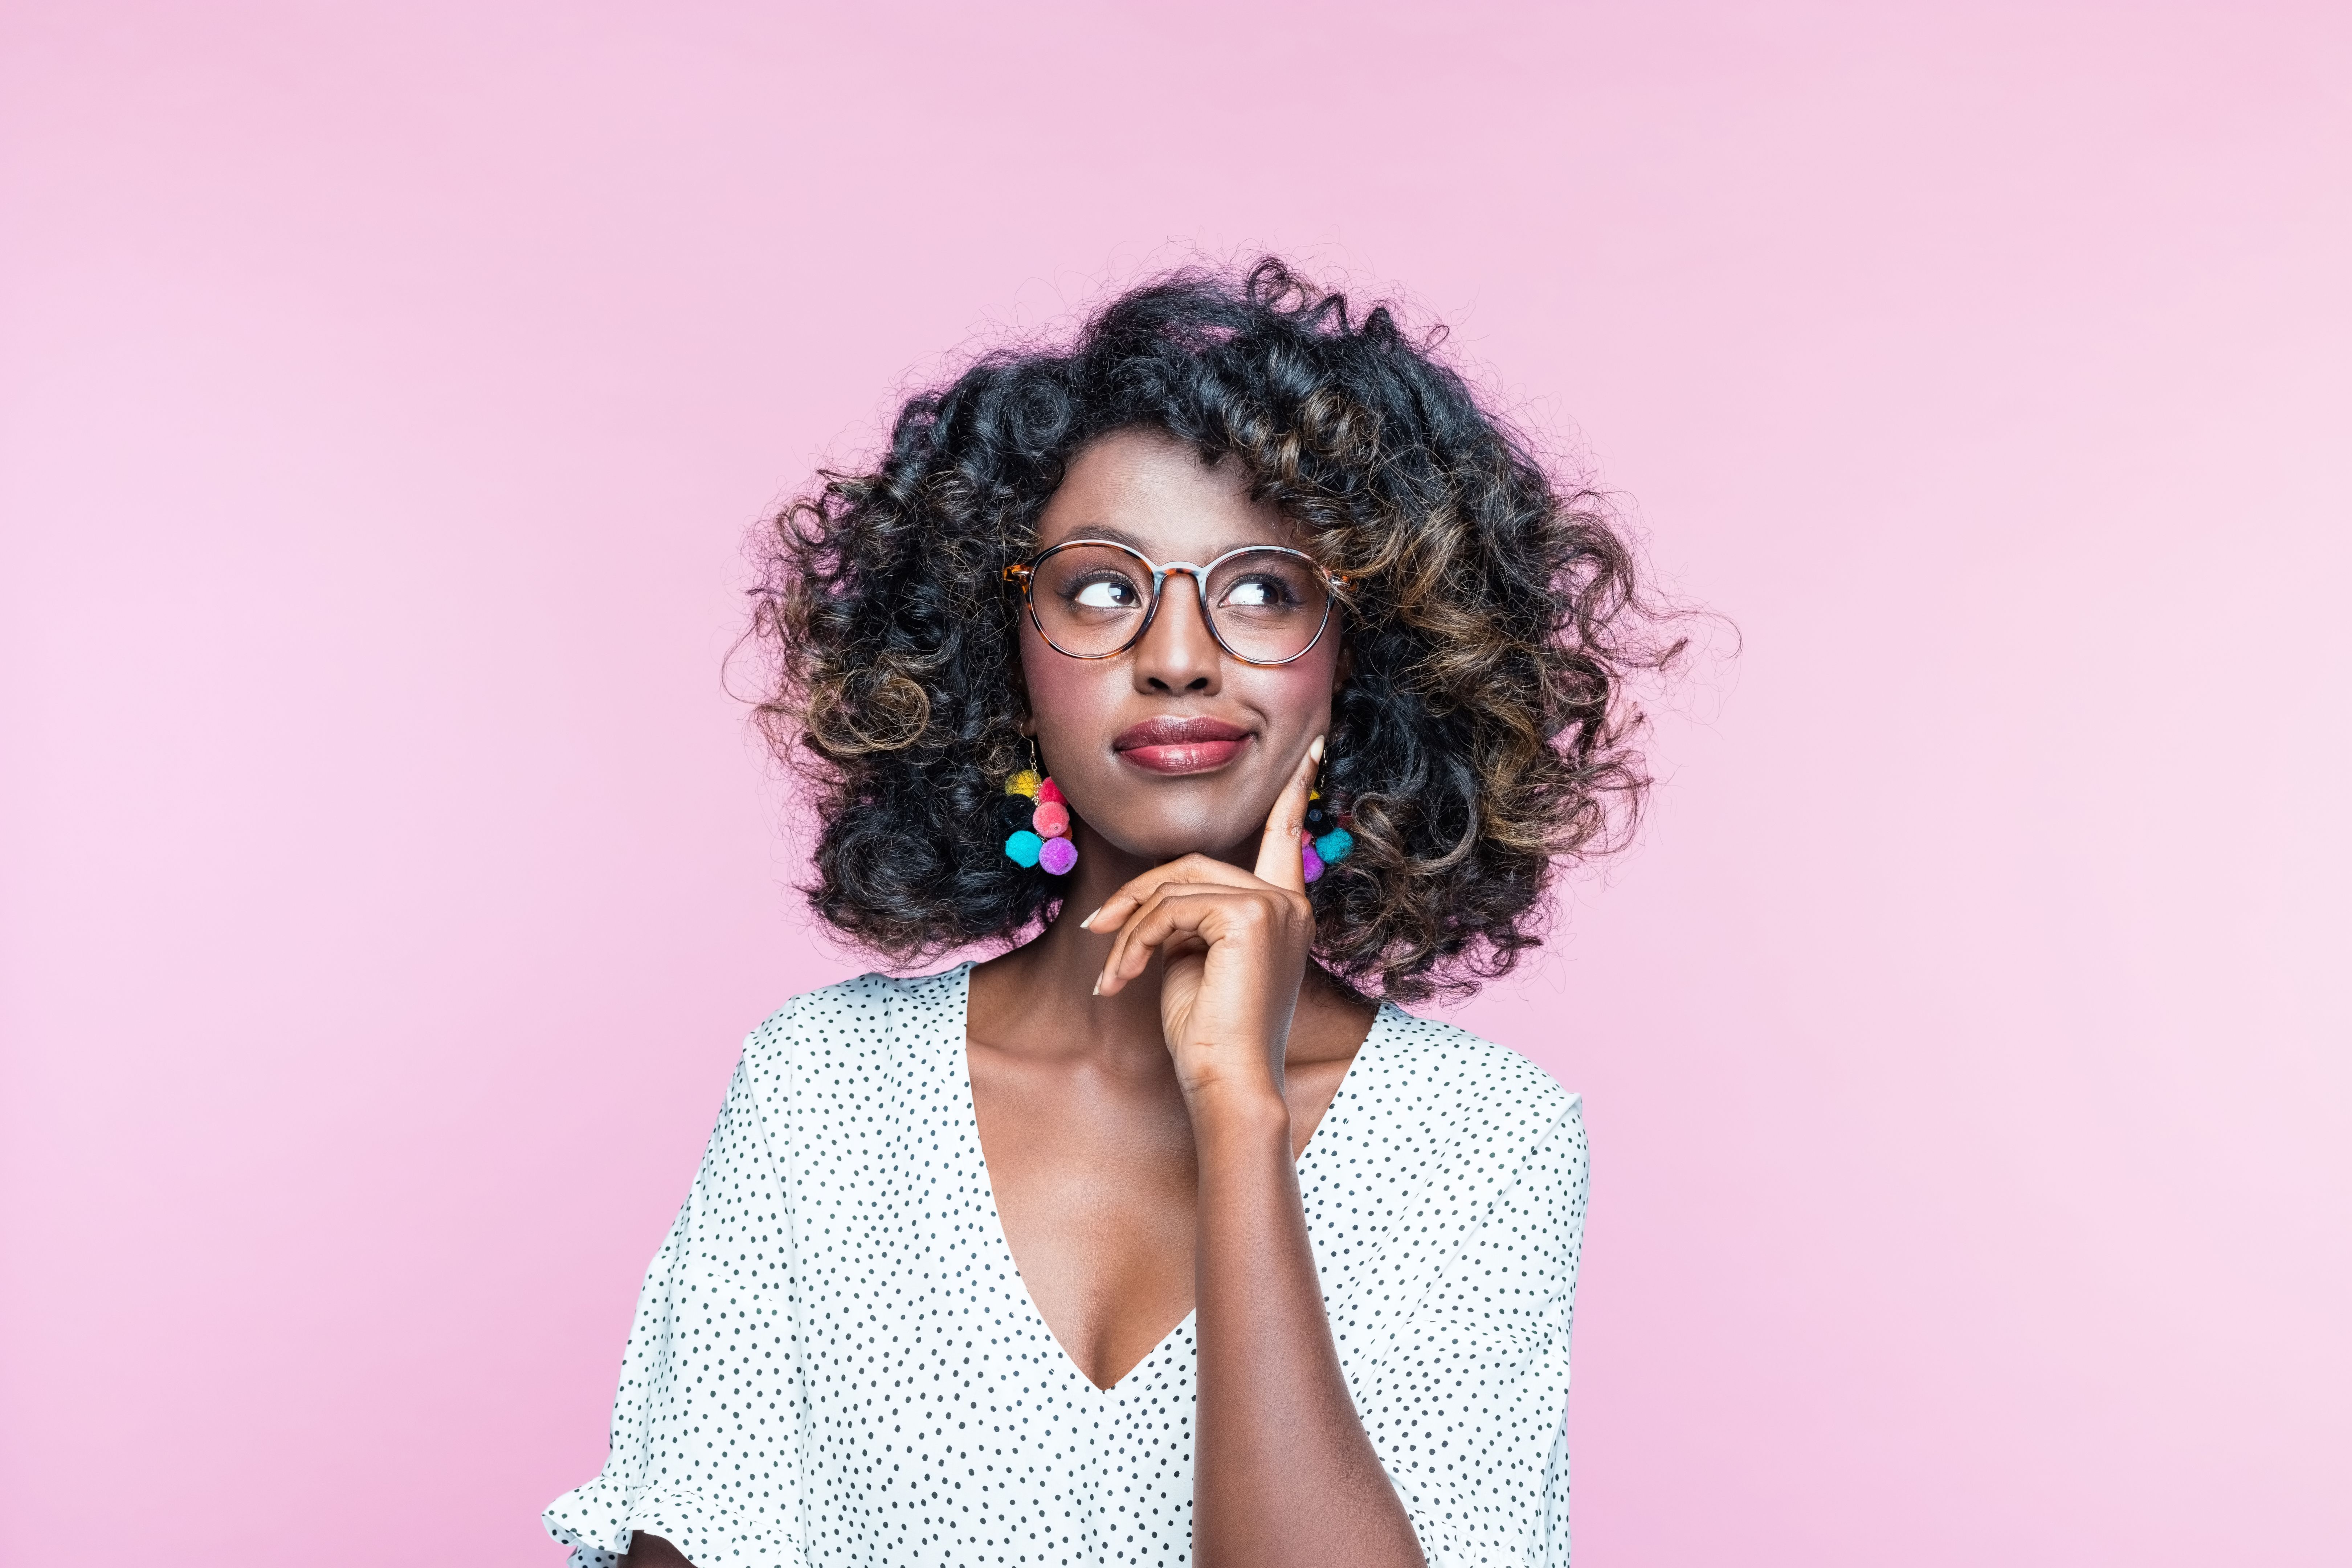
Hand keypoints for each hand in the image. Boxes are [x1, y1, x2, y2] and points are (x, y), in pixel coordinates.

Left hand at [1085, 736, 1324, 1109]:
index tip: (1310, 749)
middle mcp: (1287, 904)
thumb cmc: (1211, 1037)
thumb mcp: (1197, 962)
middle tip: (1099, 932)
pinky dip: (1135, 940)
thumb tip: (1156, 902)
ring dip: (1129, 928)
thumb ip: (1191, 919)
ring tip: (1111, 973)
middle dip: (1139, 897)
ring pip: (1176, 887)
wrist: (1229, 1083)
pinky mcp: (1248, 916)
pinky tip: (1121, 979)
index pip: (1285, 839)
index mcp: (1283, 912)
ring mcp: (1272, 907)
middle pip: (1193, 865)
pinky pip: (1170, 909)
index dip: (1294, 793)